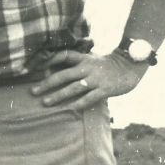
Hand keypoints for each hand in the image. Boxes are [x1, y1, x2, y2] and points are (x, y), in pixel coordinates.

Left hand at [30, 50, 147, 110]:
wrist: (131, 65)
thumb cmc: (107, 64)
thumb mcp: (91, 59)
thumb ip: (77, 63)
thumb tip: (57, 70)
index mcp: (83, 58)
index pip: (63, 55)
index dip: (49, 60)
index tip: (36, 68)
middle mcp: (87, 68)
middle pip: (63, 75)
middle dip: (47, 83)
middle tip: (33, 91)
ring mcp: (95, 79)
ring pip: (73, 88)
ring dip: (58, 95)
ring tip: (45, 102)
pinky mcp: (104, 89)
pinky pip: (89, 98)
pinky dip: (78, 103)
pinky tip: (68, 109)